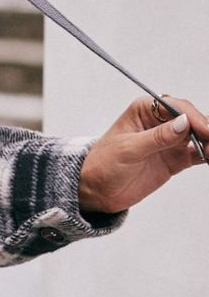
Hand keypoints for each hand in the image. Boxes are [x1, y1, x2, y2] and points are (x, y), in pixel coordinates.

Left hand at [78, 94, 208, 214]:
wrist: (98, 189)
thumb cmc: (104, 163)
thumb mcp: (128, 149)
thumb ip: (157, 137)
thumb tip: (184, 122)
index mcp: (144, 110)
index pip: (176, 107)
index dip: (193, 117)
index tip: (205, 130)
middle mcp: (160, 122)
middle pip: (192, 119)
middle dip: (206, 129)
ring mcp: (170, 140)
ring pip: (198, 135)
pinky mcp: (175, 158)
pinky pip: (198, 153)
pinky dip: (208, 154)